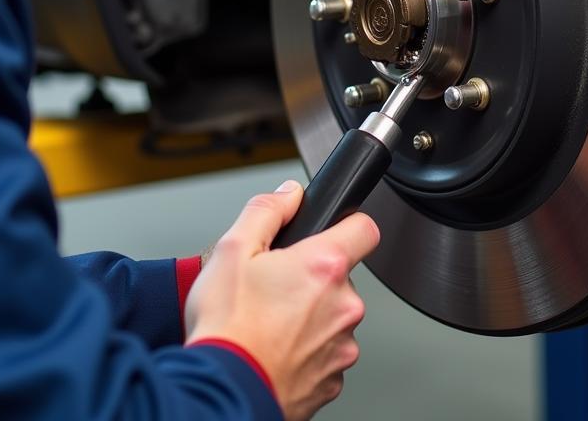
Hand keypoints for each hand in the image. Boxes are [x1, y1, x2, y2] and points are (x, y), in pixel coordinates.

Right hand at [185, 180, 379, 420]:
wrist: (222, 392)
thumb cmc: (227, 327)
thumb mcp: (233, 248)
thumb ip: (267, 210)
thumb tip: (290, 194)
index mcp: (325, 266)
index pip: (365, 229)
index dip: (348, 224)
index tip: (332, 232)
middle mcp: (344, 306)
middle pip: (342, 277)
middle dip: (315, 278)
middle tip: (276, 287)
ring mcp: (341, 346)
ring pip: (334, 317)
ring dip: (311, 317)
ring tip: (270, 323)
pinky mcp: (332, 382)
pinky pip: (326, 354)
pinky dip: (306, 351)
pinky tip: (275, 349)